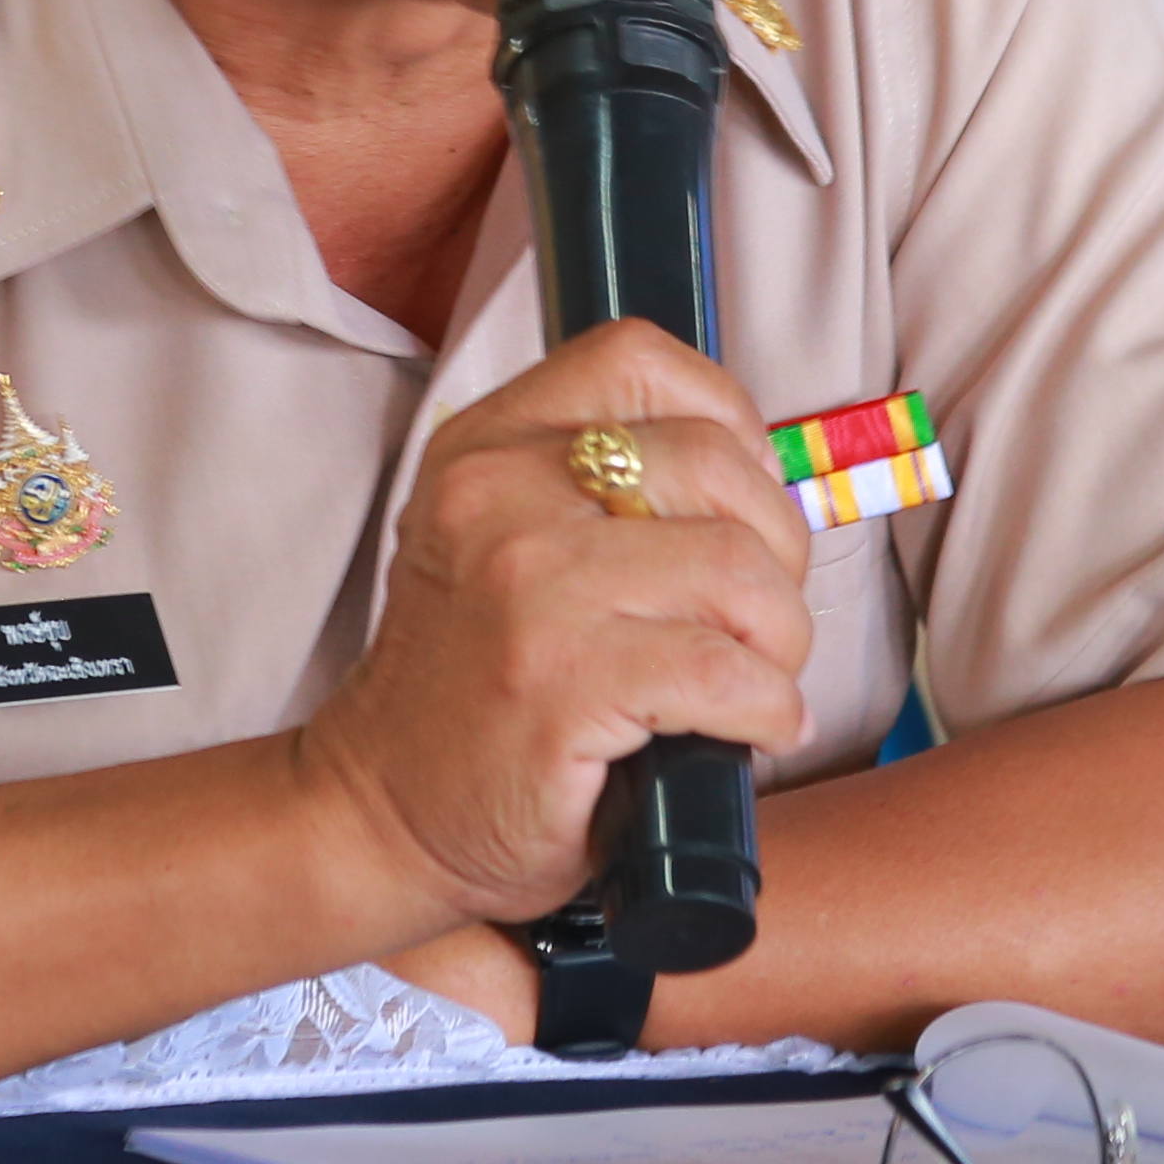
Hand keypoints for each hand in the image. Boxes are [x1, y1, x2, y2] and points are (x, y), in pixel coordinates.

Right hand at [300, 319, 812, 934]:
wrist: (384, 806)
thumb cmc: (472, 683)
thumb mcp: (501, 540)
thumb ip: (598, 486)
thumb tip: (756, 473)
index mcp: (485, 446)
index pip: (636, 357)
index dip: (728, 420)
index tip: (740, 501)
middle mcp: (500, 499)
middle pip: (715, 467)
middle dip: (775, 551)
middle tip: (760, 620)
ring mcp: (530, 592)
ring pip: (737, 572)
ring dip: (779, 640)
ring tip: (756, 681)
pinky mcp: (563, 688)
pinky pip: (726, 673)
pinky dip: (769, 709)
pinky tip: (750, 729)